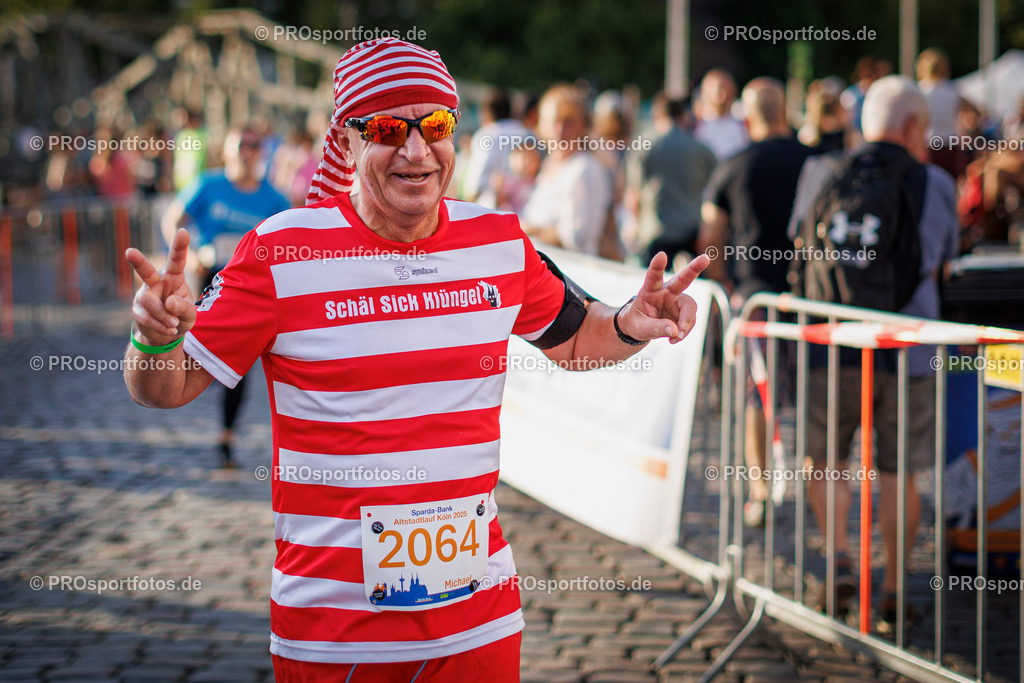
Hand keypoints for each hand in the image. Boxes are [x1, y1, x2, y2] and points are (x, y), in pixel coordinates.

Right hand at [125, 228, 196, 344]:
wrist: (167, 334)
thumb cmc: (181, 316)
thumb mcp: (190, 314)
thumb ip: (183, 307)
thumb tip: (169, 303)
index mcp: (173, 277)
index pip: (176, 260)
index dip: (180, 246)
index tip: (183, 231)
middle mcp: (156, 282)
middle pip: (146, 271)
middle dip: (138, 262)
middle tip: (129, 252)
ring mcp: (144, 295)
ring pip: (148, 301)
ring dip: (163, 315)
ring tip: (173, 324)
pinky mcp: (137, 309)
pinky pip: (146, 317)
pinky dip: (160, 325)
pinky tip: (169, 329)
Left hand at [618, 252, 708, 344]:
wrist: (641, 326)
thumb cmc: (637, 322)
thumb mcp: (639, 328)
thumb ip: (655, 328)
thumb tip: (675, 331)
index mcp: (650, 290)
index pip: (653, 276)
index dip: (657, 266)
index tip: (661, 255)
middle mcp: (667, 291)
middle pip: (683, 279)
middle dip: (694, 268)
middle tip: (705, 258)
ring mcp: (678, 300)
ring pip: (690, 308)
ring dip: (686, 324)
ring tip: (676, 338)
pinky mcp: (684, 310)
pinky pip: (691, 321)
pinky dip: (685, 331)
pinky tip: (674, 338)